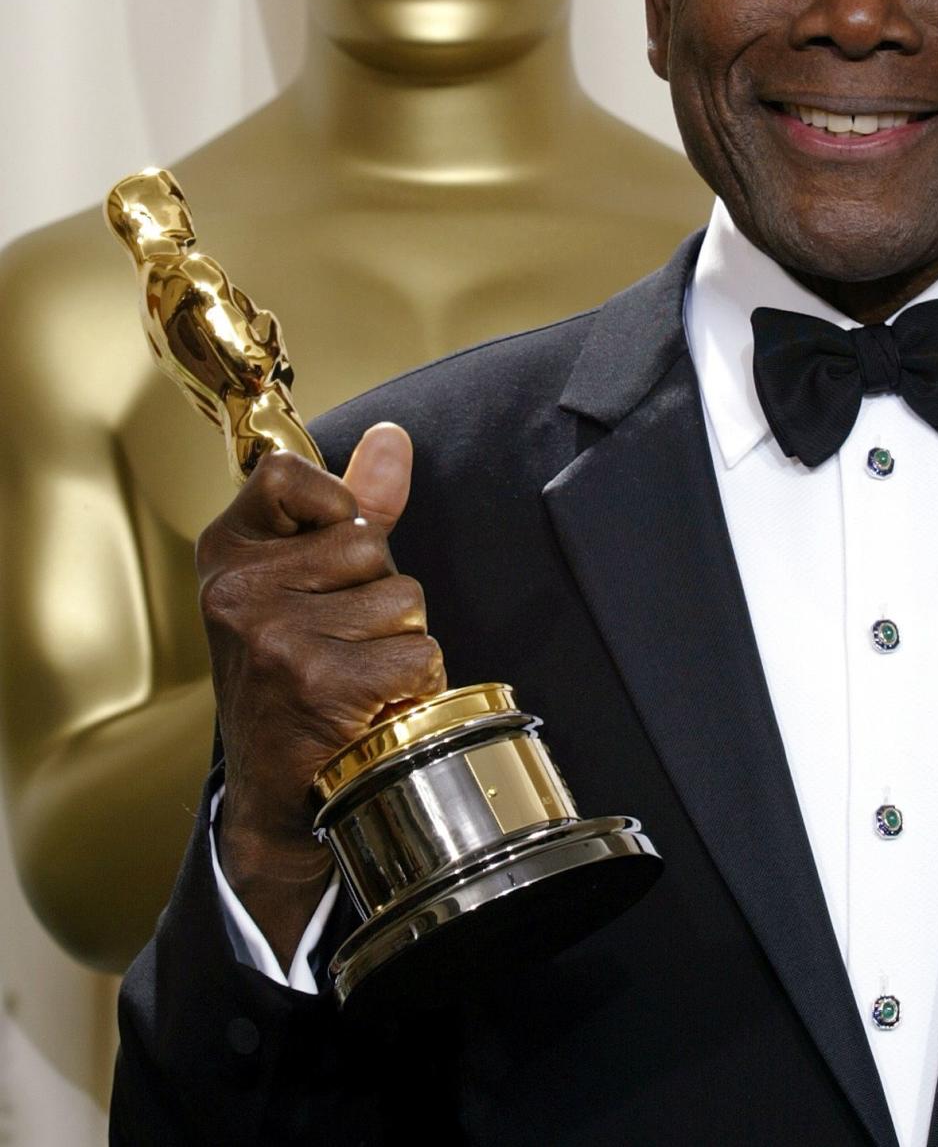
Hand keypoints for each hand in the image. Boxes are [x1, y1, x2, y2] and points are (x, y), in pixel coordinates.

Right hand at [196, 422, 444, 963]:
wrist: (277, 790)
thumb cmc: (294, 673)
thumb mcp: (305, 580)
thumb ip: (352, 506)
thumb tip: (391, 437)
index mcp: (227, 555)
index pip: (283, 474)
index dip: (329, 503)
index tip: (328, 544)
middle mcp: (239, 592)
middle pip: (370, 543)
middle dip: (377, 592)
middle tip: (339, 640)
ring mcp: (275, 637)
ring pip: (404, 599)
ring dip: (398, 641)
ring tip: (354, 674)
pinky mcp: (319, 683)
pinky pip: (419, 651)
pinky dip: (414, 682)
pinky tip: (371, 705)